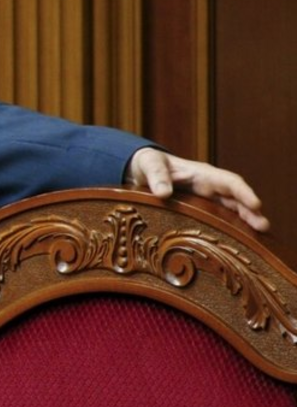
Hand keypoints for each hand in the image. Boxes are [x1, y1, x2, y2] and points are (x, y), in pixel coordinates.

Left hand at [125, 147, 268, 231]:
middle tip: (264, 227)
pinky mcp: (200, 211)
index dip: (243, 193)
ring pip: (231, 211)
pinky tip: (236, 243)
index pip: (229, 182)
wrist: (142, 170)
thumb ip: (156, 176)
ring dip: (245, 222)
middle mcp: (209, 187)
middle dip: (251, 211)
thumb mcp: (149, 165)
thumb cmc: (149, 164)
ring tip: (259, 238)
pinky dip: (229, 228)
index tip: (256, 204)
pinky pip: (219, 219)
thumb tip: (163, 193)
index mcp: (202, 175)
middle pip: (236, 199)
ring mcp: (207, 200)